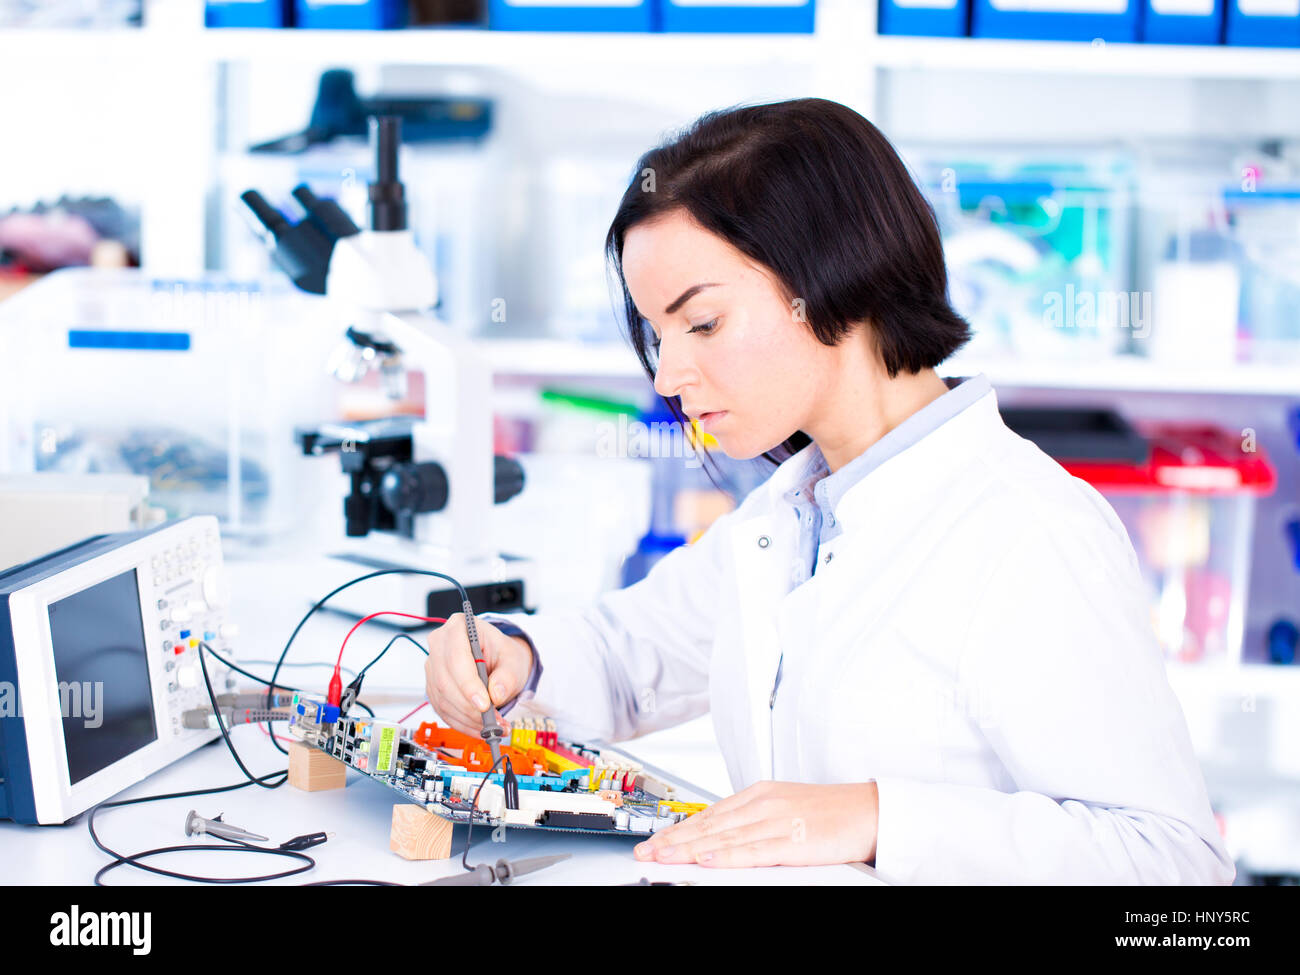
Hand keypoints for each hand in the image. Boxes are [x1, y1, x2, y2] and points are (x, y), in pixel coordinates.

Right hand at [424, 613, 533, 736]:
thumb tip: (496, 693)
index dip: (468, 684)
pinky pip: (442, 710)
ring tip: (492, 726)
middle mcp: (440, 645)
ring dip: (467, 718)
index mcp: (459, 627)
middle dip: (469, 706)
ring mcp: (433, 667)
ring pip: (442, 699)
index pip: (457, 658)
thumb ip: (508, 675)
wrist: (497, 660)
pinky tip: (478, 728)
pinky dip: (461, 723)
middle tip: (491, 720)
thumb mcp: (513, 659)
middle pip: (445, 681)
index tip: (484, 704)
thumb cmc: (502, 654)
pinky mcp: (433, 687)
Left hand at [633, 780, 877, 867]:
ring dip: (689, 848)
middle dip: (674, 840)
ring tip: (662, 856)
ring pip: (723, 837)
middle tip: (646, 851)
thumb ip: (753, 820)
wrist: (872, 811)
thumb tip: (721, 837)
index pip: (710, 814)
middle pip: (709, 825)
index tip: (655, 840)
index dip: (679, 829)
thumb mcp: (785, 807)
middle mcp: (763, 804)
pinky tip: (705, 860)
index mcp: (760, 794)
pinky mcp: (793, 840)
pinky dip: (726, 856)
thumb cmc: (832, 813)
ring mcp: (776, 821)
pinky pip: (753, 851)